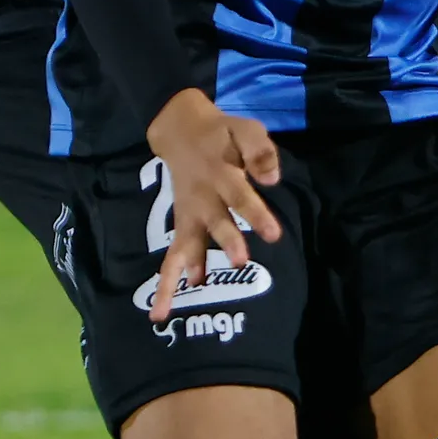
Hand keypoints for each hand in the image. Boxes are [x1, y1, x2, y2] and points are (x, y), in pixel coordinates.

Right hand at [144, 88, 285, 321]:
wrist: (178, 130)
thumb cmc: (221, 134)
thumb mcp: (244, 128)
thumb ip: (260, 151)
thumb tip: (273, 179)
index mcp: (221, 173)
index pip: (241, 195)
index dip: (256, 214)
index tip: (273, 235)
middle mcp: (203, 197)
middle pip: (216, 221)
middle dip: (227, 241)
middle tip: (240, 261)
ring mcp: (188, 213)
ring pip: (185, 245)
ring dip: (186, 269)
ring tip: (185, 296)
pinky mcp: (181, 224)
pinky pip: (173, 254)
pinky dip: (168, 280)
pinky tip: (164, 310)